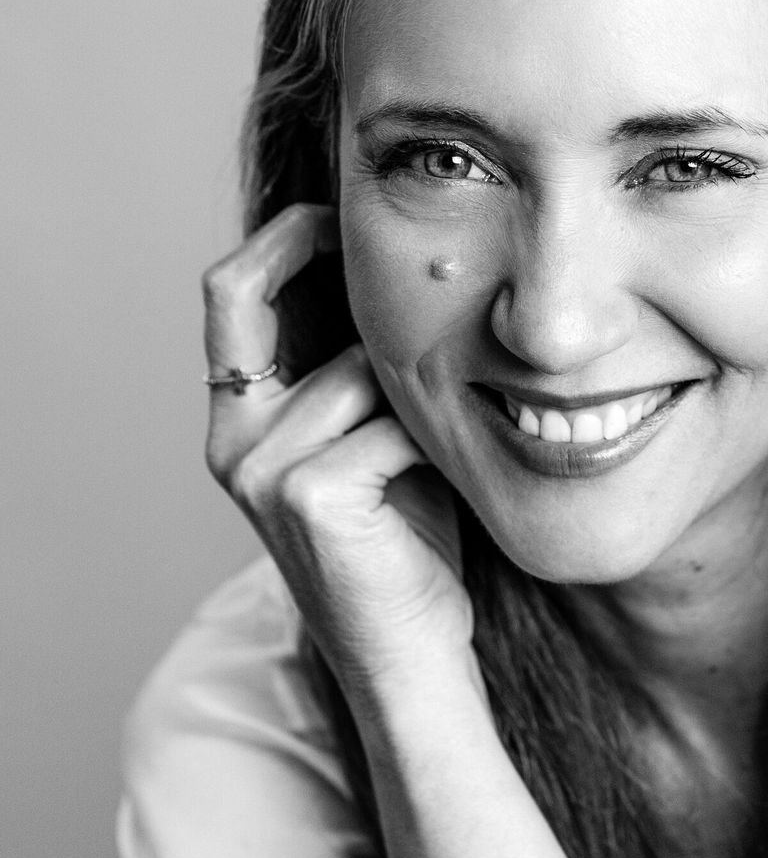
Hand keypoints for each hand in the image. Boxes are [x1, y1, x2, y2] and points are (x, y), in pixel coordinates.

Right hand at [202, 203, 474, 704]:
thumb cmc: (407, 535)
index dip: (282, 234)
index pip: (231, 291)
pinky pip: (392, 423)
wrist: (413, 646)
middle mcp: (233, 435)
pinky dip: (433, 441)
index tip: (348, 211)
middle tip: (389, 247)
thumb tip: (400, 268)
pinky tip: (446, 479)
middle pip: (244, 292)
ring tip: (446, 434)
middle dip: (312, 250)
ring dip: (417, 389)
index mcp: (241, 414)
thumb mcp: (376, 433)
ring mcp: (261, 465)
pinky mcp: (308, 494)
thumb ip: (363, 367)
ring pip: (358, 366)